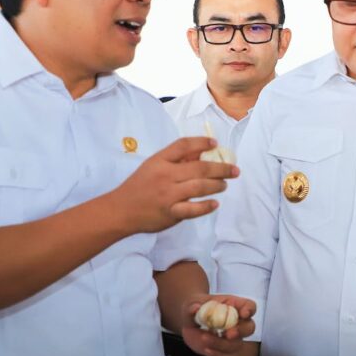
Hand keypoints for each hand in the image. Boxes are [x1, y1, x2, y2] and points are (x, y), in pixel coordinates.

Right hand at [111, 137, 238, 233]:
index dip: (201, 142)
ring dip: (217, 185)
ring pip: (199, 187)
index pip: (183, 145)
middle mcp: (165, 175)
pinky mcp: (170, 213)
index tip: (215, 144)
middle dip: (221, 168)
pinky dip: (206, 206)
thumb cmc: (139, 186)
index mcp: (159, 161)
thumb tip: (202, 152)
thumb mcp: (153, 166)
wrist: (120, 210)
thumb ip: (175, 159)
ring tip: (224, 185)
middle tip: (234, 170)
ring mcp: (168, 195)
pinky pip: (193, 209)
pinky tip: (215, 204)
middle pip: (199, 168)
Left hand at [181, 295, 256, 355]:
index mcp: (234, 306)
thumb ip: (192, 306)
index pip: (249, 307)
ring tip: (204, 338)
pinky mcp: (225, 351)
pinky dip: (218, 355)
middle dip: (241, 331)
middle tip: (228, 334)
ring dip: (222, 344)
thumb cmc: (195, 307)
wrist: (189, 322)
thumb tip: (195, 308)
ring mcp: (233, 338)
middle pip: (249, 327)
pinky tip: (207, 350)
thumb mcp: (190, 304)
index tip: (243, 313)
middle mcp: (237, 322)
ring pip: (237, 344)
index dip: (249, 310)